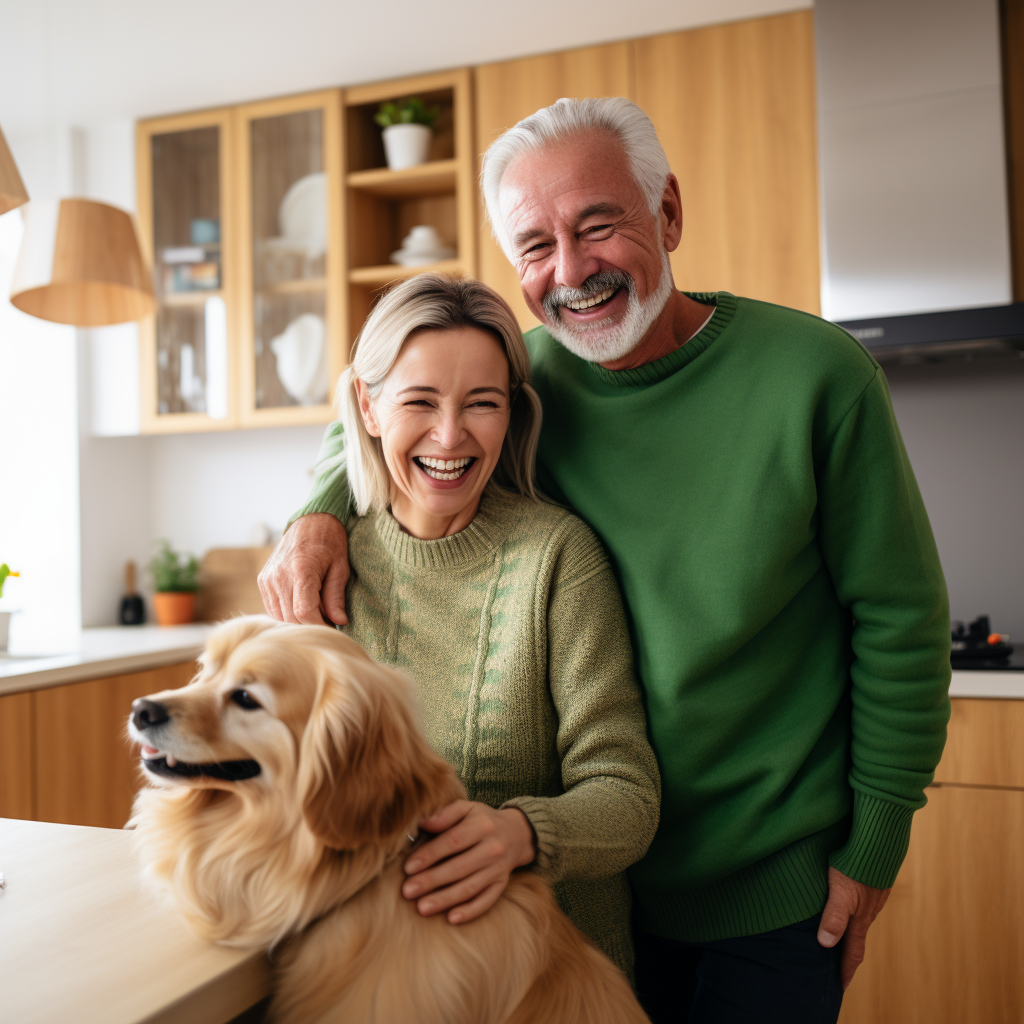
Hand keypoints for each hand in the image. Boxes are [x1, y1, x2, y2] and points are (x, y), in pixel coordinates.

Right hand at [258, 513, 349, 625]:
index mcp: (301, 570)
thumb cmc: (330, 542)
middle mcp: (279, 575)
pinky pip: (272, 608)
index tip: (332, 630)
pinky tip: (302, 608)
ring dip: (298, 622)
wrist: (311, 520)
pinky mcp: (263, 580)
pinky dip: (287, 614)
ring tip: (317, 615)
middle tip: (328, 625)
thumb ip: (336, 596)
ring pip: (279, 616)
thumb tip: (339, 622)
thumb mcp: (341, 567)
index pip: (304, 613)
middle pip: (291, 618)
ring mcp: (267, 579)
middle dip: (310, 626)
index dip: (319, 626)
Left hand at [402, 801, 535, 923]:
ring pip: (470, 887)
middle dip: (431, 880)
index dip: (430, 855)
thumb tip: (421, 822)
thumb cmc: (482, 820)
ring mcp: (498, 869)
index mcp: (482, 825)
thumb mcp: (466, 808)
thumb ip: (445, 814)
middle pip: (459, 867)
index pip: (453, 841)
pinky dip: (470, 911)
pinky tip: (451, 918)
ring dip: (445, 899)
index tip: (408, 867)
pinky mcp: (501, 885)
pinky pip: (486, 901)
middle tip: (407, 891)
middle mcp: (493, 848)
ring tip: (422, 908)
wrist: (516, 833)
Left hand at [817, 866, 890, 988]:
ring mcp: (872, 898)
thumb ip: (834, 917)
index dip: (846, 969)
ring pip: (859, 921)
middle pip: (856, 939)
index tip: (841, 986)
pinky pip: (862, 906)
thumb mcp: (841, 892)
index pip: (853, 951)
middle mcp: (868, 912)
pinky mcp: (872, 884)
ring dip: (850, 933)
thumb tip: (825, 944)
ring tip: (839, 940)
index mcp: (859, 919)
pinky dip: (853, 915)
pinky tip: (847, 907)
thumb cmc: (856, 867)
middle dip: (847, 955)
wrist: (879, 843)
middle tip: (837, 968)